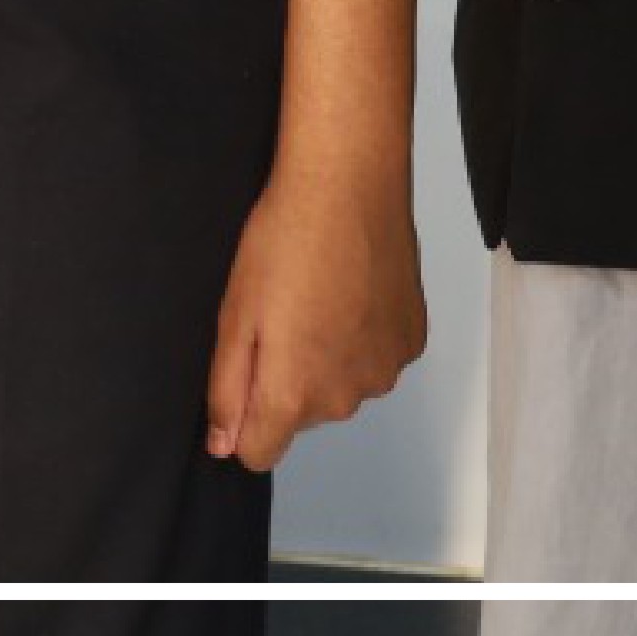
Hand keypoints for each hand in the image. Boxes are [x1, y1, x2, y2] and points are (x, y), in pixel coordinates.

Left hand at [203, 154, 421, 470]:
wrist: (349, 183)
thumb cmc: (284, 239)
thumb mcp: (234, 314)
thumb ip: (227, 389)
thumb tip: (224, 445)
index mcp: (294, 395)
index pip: (259, 452)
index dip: (244, 419)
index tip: (245, 370)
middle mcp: (346, 398)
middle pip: (302, 416)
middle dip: (287, 378)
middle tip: (282, 312)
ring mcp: (385, 371)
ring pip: (342, 386)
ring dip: (328, 358)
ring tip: (319, 295)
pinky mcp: (412, 341)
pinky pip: (376, 358)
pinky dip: (362, 337)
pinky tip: (353, 290)